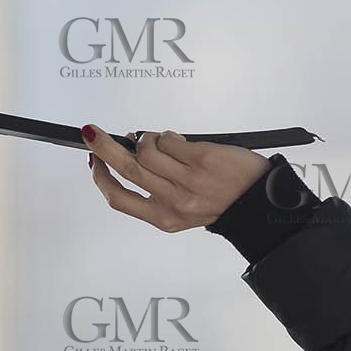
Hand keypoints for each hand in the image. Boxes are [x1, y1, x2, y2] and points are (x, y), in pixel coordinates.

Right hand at [81, 124, 271, 231]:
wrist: (257, 200)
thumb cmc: (219, 201)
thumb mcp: (181, 207)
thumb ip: (154, 185)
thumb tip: (129, 148)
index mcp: (164, 218)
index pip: (119, 198)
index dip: (100, 177)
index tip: (93, 161)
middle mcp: (173, 202)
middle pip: (128, 168)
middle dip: (105, 147)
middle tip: (93, 132)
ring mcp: (187, 180)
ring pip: (148, 150)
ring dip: (148, 139)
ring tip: (160, 142)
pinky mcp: (201, 159)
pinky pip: (169, 139)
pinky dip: (168, 136)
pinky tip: (179, 142)